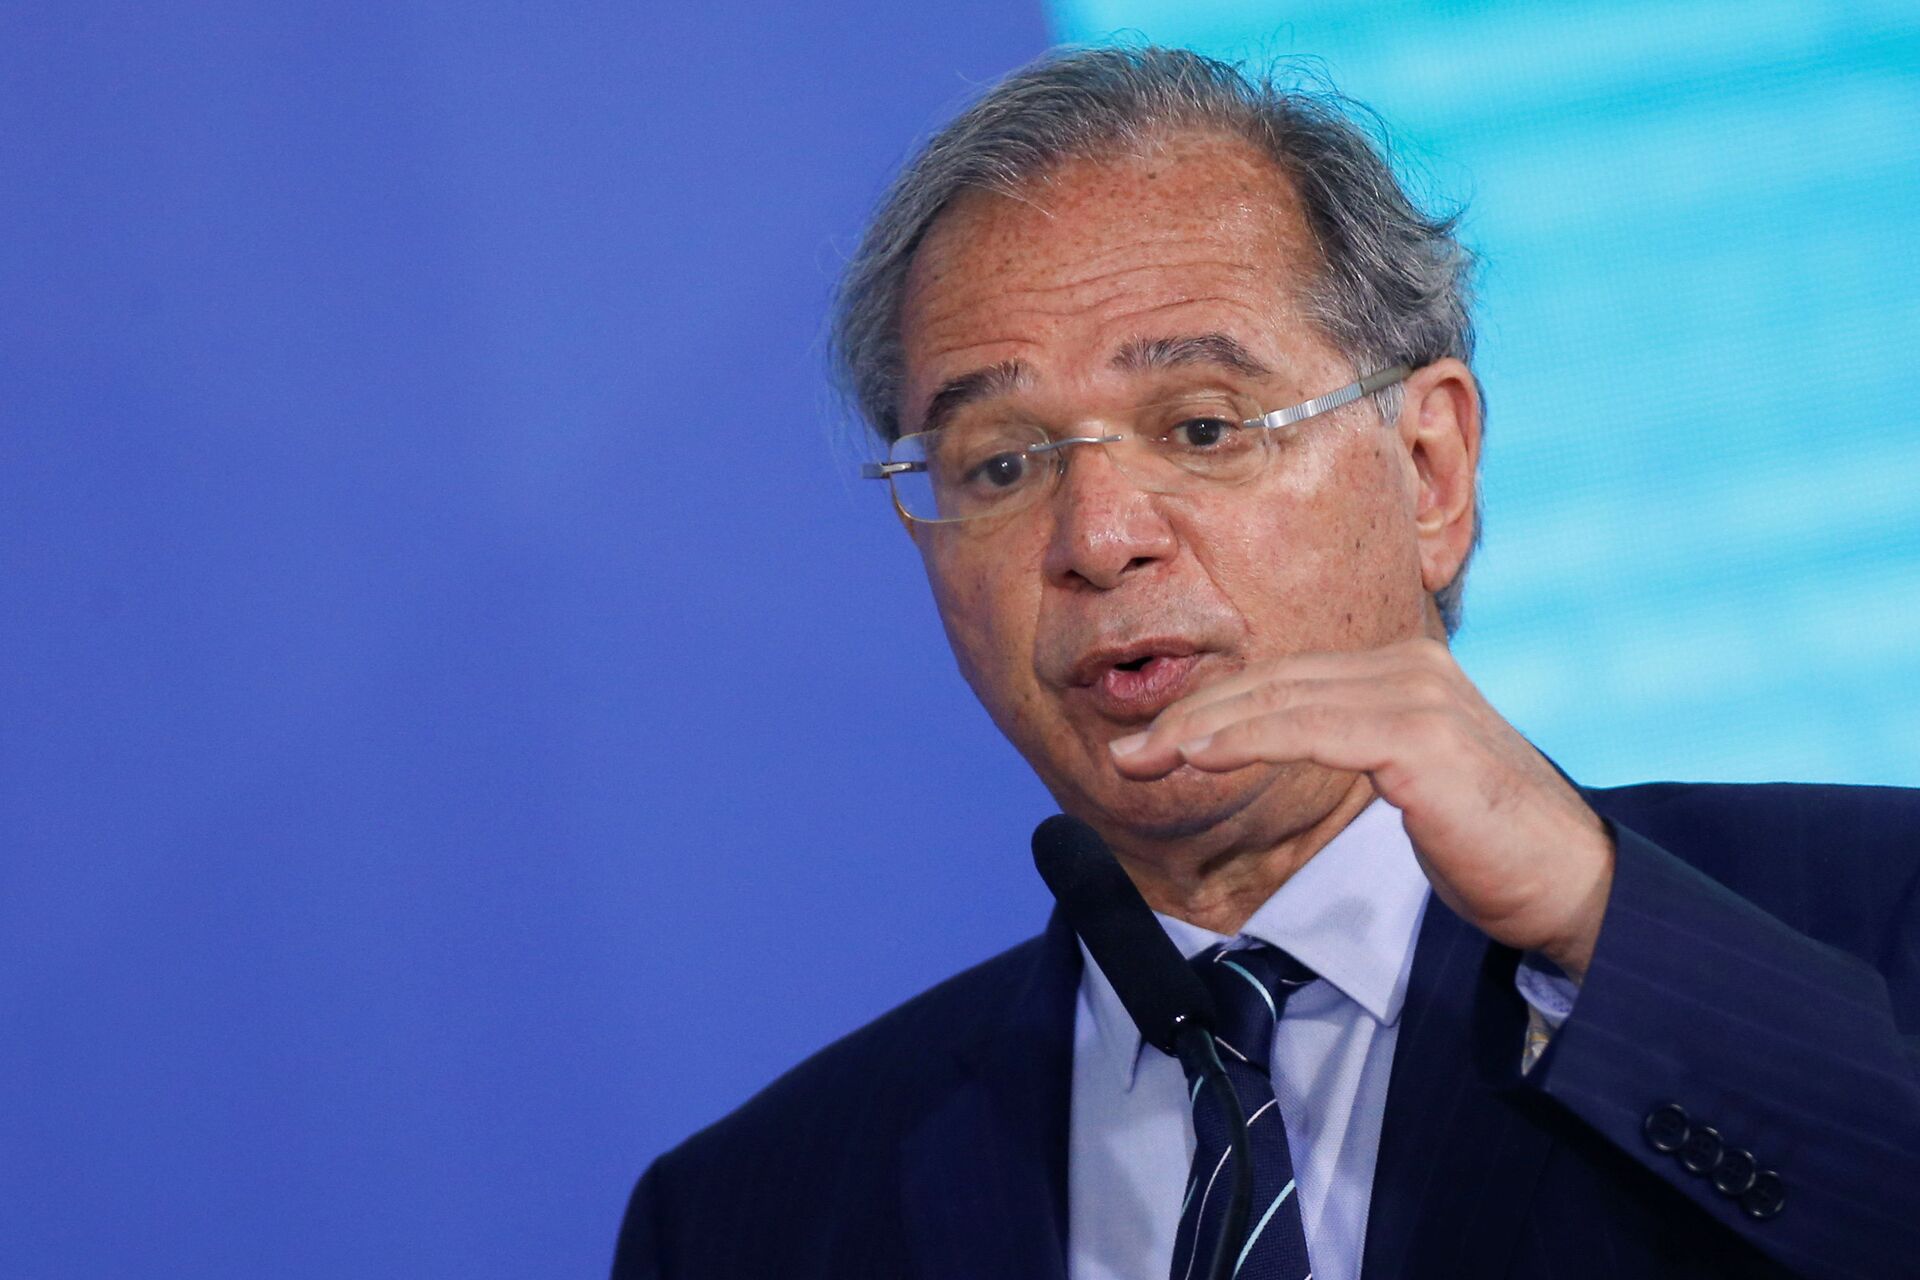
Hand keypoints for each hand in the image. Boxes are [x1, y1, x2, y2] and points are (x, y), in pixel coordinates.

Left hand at [1108, 638, 1614, 979]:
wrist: (1570, 888)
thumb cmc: (1486, 845)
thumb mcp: (1405, 782)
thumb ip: (1352, 747)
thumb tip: (1275, 745)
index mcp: (1404, 670)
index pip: (1284, 679)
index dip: (1211, 706)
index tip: (1151, 743)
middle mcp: (1410, 667)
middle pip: (1272, 682)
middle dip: (1190, 716)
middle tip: (1126, 754)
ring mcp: (1418, 696)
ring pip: (1281, 701)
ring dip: (1201, 729)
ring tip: (1142, 759)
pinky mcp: (1422, 738)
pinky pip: (1312, 729)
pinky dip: (1248, 738)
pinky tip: (1200, 756)